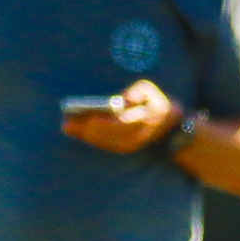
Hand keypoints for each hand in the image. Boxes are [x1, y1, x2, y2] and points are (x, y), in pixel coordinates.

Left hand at [63, 81, 177, 153]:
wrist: (172, 127)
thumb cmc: (157, 103)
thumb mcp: (151, 91)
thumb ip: (138, 92)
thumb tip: (123, 99)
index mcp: (143, 120)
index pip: (118, 123)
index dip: (100, 122)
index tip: (86, 118)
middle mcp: (136, 136)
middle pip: (107, 134)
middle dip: (86, 130)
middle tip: (67, 124)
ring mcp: (131, 145)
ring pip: (104, 142)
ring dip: (85, 136)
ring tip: (69, 128)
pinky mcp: (126, 149)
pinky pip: (106, 145)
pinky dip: (92, 140)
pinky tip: (80, 134)